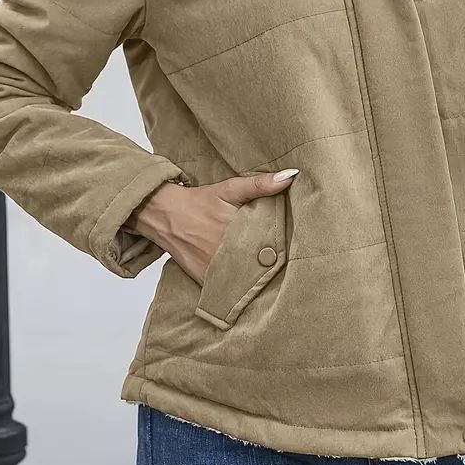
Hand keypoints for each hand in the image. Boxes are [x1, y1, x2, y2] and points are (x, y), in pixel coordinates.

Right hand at [127, 168, 298, 283]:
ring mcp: (215, 268)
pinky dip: (238, 288)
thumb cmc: (200, 201)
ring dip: (259, 279)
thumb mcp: (230, 188)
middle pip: (261, 264)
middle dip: (275, 265)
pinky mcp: (204, 279)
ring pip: (246, 279)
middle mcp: (226, 251)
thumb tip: (291, 175)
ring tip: (276, 279)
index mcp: (237, 229)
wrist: (164, 214)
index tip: (299, 247)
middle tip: (292, 266)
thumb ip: (260, 184)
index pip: (272, 244)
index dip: (285, 247)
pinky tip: (250, 287)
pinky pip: (226, 289)